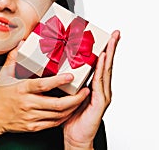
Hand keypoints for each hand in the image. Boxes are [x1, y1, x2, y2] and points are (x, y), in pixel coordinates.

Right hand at [0, 45, 89, 146]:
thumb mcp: (3, 74)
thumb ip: (13, 58)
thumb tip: (21, 43)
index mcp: (22, 89)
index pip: (43, 85)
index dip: (58, 81)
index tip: (71, 76)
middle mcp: (28, 104)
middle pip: (56, 104)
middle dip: (75, 99)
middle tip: (85, 91)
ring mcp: (31, 117)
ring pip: (57, 115)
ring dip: (72, 108)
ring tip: (82, 99)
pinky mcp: (33, 127)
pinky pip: (53, 124)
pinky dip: (64, 117)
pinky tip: (70, 110)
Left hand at [63, 30, 120, 149]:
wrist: (75, 135)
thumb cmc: (70, 115)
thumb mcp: (67, 92)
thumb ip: (67, 80)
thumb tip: (54, 64)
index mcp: (93, 84)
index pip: (100, 63)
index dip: (104, 49)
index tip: (105, 36)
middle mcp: (101, 87)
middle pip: (107, 64)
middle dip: (111, 47)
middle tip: (114, 33)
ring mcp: (103, 94)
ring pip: (106, 70)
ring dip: (109, 54)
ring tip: (111, 41)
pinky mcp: (101, 102)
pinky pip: (100, 82)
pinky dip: (102, 69)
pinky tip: (102, 60)